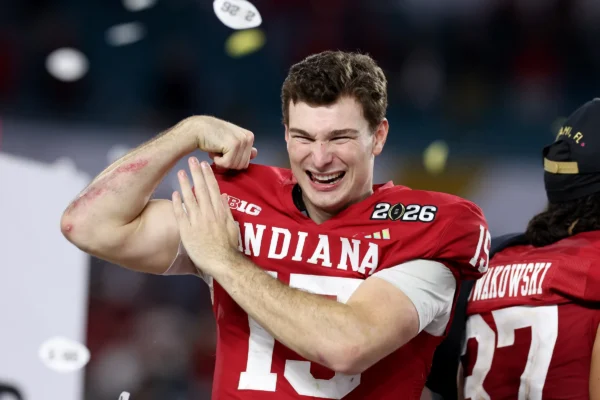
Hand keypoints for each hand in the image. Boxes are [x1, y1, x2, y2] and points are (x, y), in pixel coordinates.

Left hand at [172, 157, 240, 274]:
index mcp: (220, 212)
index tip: (204, 166)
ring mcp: (196, 221)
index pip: (213, 190)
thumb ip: (227, 211)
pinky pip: (181, 214)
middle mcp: (208, 213)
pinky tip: (174, 194)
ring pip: (190, 198)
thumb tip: (224, 197)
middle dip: (196, 174)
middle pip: (201, 190)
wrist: (221, 262)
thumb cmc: (229, 246)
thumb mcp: (232, 226)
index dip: (208, 176)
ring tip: (180, 172)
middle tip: (191, 160)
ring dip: (185, 184)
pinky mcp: (187, 231)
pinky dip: (177, 203)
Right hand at [189, 116, 257, 169]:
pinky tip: (214, 150)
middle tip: (220, 150)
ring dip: (223, 162)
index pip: (246, 161)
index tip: (225, 152)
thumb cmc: (213, 136)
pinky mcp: (234, 145)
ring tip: (217, 149)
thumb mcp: (231, 141)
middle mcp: (248, 138)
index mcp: (249, 137)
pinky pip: (228, 164)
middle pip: (242, 165)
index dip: (233, 161)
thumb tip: (255, 153)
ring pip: (235, 166)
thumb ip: (244, 148)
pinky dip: (218, 161)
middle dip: (228, 162)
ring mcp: (242, 141)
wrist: (198, 129)